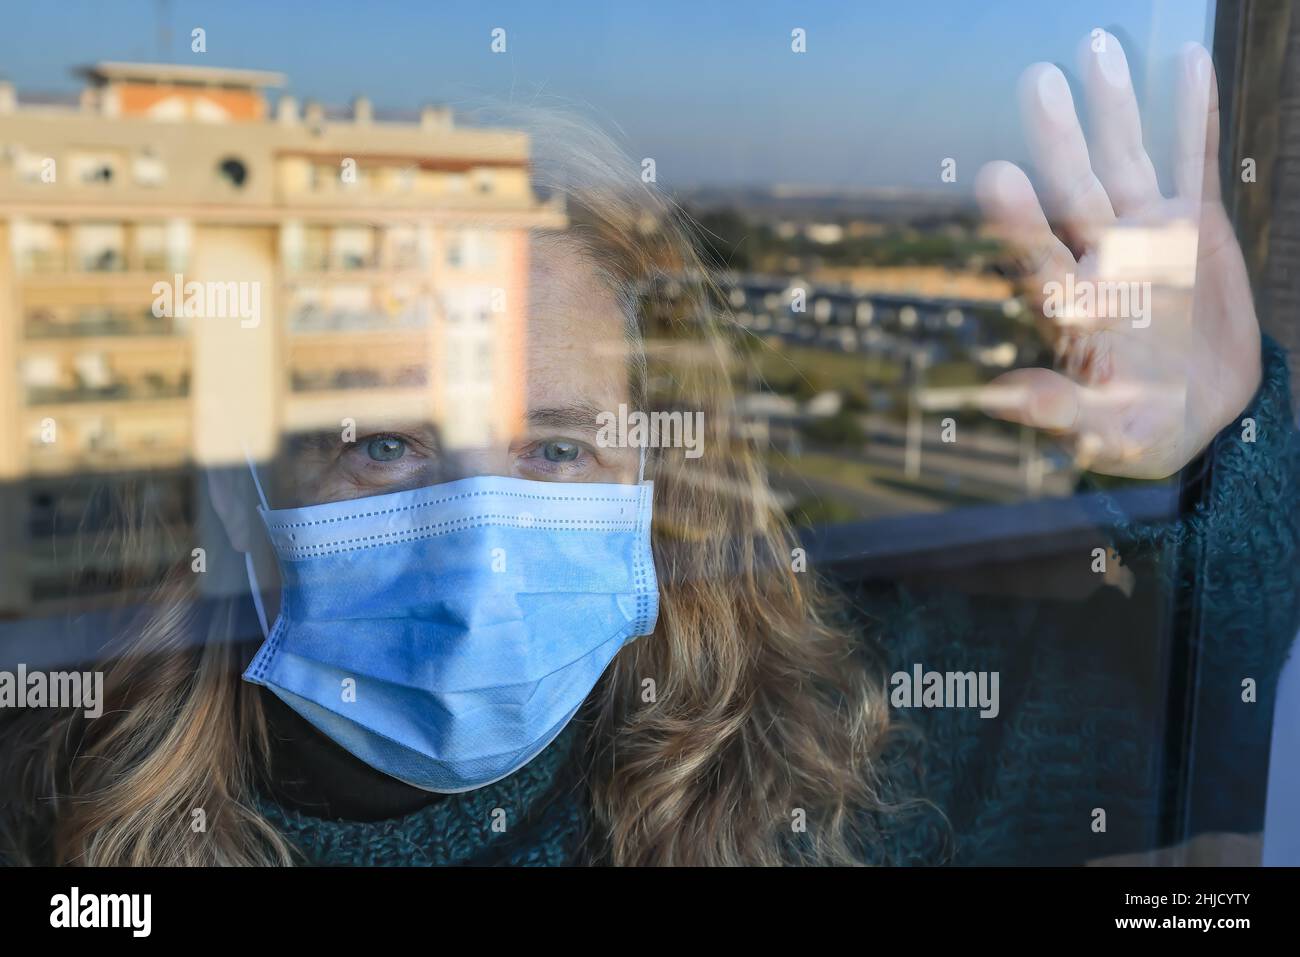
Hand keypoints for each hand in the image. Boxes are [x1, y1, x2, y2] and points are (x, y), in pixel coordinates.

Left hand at [975, 33, 1259, 479]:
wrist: (1204, 413)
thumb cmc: (1143, 429)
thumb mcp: (1108, 434)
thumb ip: (1058, 411)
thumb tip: (996, 397)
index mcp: (1073, 308)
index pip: (1038, 257)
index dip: (1020, 220)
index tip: (997, 175)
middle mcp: (1101, 259)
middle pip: (1074, 191)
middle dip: (1059, 138)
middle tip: (1036, 82)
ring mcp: (1145, 236)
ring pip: (1125, 161)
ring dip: (1114, 108)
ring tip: (1095, 46)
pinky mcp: (1194, 226)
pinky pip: (1195, 160)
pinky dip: (1193, 116)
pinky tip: (1187, 63)